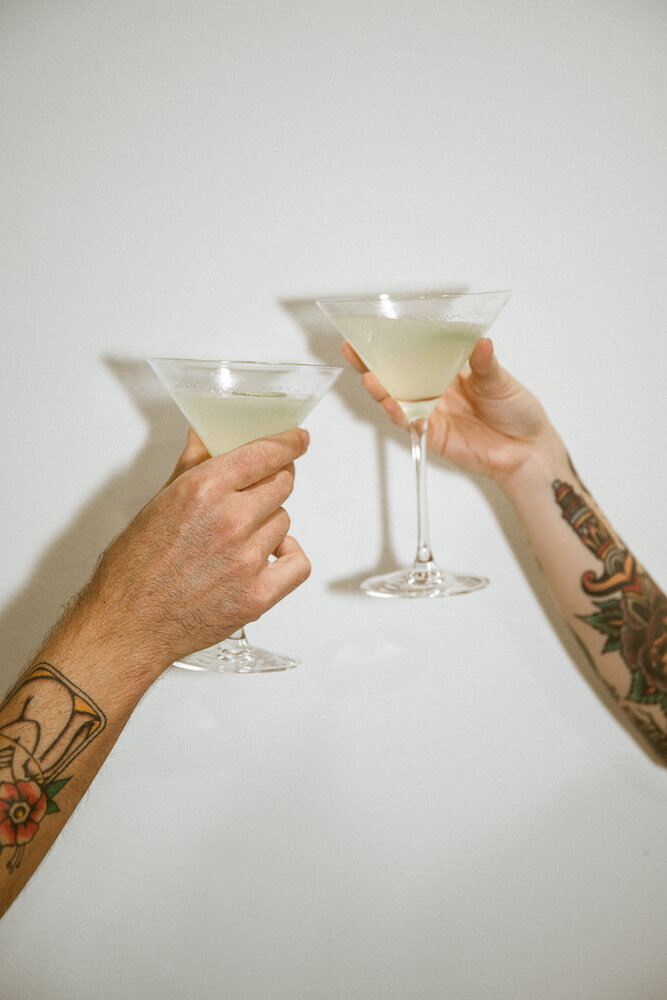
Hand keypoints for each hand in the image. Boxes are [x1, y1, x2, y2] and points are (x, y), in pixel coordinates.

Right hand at [67, 428, 311, 672]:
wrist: (128, 623)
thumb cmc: (135, 569)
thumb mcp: (158, 503)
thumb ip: (191, 466)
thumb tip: (204, 437)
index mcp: (203, 489)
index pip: (265, 453)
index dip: (288, 444)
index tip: (297, 441)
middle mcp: (229, 520)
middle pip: (282, 484)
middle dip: (273, 484)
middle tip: (257, 495)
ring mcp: (247, 558)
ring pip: (285, 522)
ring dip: (270, 525)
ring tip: (239, 540)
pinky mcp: (258, 594)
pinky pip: (297, 563)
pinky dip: (287, 558)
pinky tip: (268, 559)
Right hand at [342, 338, 566, 486]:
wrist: (526, 450)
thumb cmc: (517, 412)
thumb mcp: (501, 381)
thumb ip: (485, 364)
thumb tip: (481, 342)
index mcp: (449, 370)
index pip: (416, 353)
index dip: (395, 343)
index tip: (375, 330)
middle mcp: (435, 390)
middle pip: (396, 375)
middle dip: (372, 364)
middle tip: (353, 350)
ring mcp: (431, 413)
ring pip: (397, 399)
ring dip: (380, 390)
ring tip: (369, 378)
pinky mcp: (433, 434)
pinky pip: (410, 424)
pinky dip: (399, 415)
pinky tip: (390, 405)